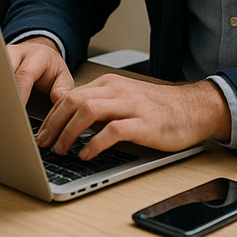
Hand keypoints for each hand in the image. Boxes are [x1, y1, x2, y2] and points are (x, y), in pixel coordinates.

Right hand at [7, 38, 74, 105]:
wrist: (39, 53)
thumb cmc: (50, 68)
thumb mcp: (63, 76)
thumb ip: (63, 88)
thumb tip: (58, 100)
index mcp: (37, 55)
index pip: (25, 73)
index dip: (20, 92)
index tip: (18, 109)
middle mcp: (16, 52)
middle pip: (4, 71)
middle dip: (3, 92)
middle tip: (3, 113)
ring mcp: (2, 56)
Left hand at [36, 74, 231, 159]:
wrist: (193, 109)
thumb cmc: (157, 108)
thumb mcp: (122, 99)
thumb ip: (99, 104)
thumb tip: (69, 120)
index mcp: (108, 83)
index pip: (70, 94)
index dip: (52, 114)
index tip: (43, 131)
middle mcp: (116, 90)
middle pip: (73, 101)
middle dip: (54, 124)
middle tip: (44, 143)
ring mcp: (130, 105)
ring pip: (88, 111)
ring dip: (68, 133)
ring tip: (61, 149)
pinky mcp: (143, 123)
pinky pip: (113, 130)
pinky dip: (94, 143)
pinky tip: (86, 154)